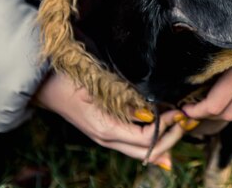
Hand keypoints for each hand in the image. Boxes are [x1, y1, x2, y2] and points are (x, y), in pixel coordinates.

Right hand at [34, 72, 184, 169]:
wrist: (44, 84)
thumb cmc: (72, 80)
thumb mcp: (101, 87)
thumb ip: (126, 102)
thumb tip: (151, 116)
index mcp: (107, 129)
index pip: (146, 139)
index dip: (167, 127)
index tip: (180, 112)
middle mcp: (107, 138)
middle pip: (148, 152)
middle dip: (172, 139)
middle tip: (188, 121)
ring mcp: (105, 138)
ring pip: (142, 151)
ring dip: (164, 141)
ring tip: (181, 124)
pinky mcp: (105, 131)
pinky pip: (133, 144)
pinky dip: (151, 142)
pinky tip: (165, 132)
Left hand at [182, 55, 231, 122]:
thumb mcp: (224, 37)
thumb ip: (212, 59)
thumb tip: (189, 83)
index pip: (216, 103)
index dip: (196, 110)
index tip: (183, 108)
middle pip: (228, 112)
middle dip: (206, 115)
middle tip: (191, 109)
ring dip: (222, 115)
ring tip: (207, 107)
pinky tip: (225, 100)